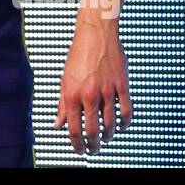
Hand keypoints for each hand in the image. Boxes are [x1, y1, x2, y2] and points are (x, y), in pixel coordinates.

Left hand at [54, 14, 132, 153]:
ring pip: (111, 124)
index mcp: (72, 94)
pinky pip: (126, 112)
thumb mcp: (65, 80)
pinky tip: (120, 127)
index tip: (79, 150)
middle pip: (93, 131)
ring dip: (108, 136)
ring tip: (105, 138)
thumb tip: (58, 125)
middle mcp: (89, 94)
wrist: (95, 35)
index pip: (74, 128)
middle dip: (93, 145)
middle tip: (93, 149)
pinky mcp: (122, 86)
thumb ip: (63, 105)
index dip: (76, 144)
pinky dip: (124, 124)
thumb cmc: (78, 56)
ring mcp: (108, 91)